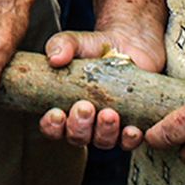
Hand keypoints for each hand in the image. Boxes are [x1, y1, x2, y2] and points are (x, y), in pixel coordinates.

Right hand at [38, 27, 165, 147]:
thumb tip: (54, 58)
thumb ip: (61, 45)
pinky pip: (128, 141)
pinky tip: (132, 129)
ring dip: (105, 131)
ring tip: (109, 114)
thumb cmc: (95, 47)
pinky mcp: (130, 125)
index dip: (52, 126)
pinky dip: (129, 139)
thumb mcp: (75, 42)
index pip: (52, 126)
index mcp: (64, 106)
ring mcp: (107, 126)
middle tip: (86, 107)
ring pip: (102, 141)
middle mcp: (84, 122)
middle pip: (76, 137)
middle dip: (79, 126)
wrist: (128, 44)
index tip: (57, 113)